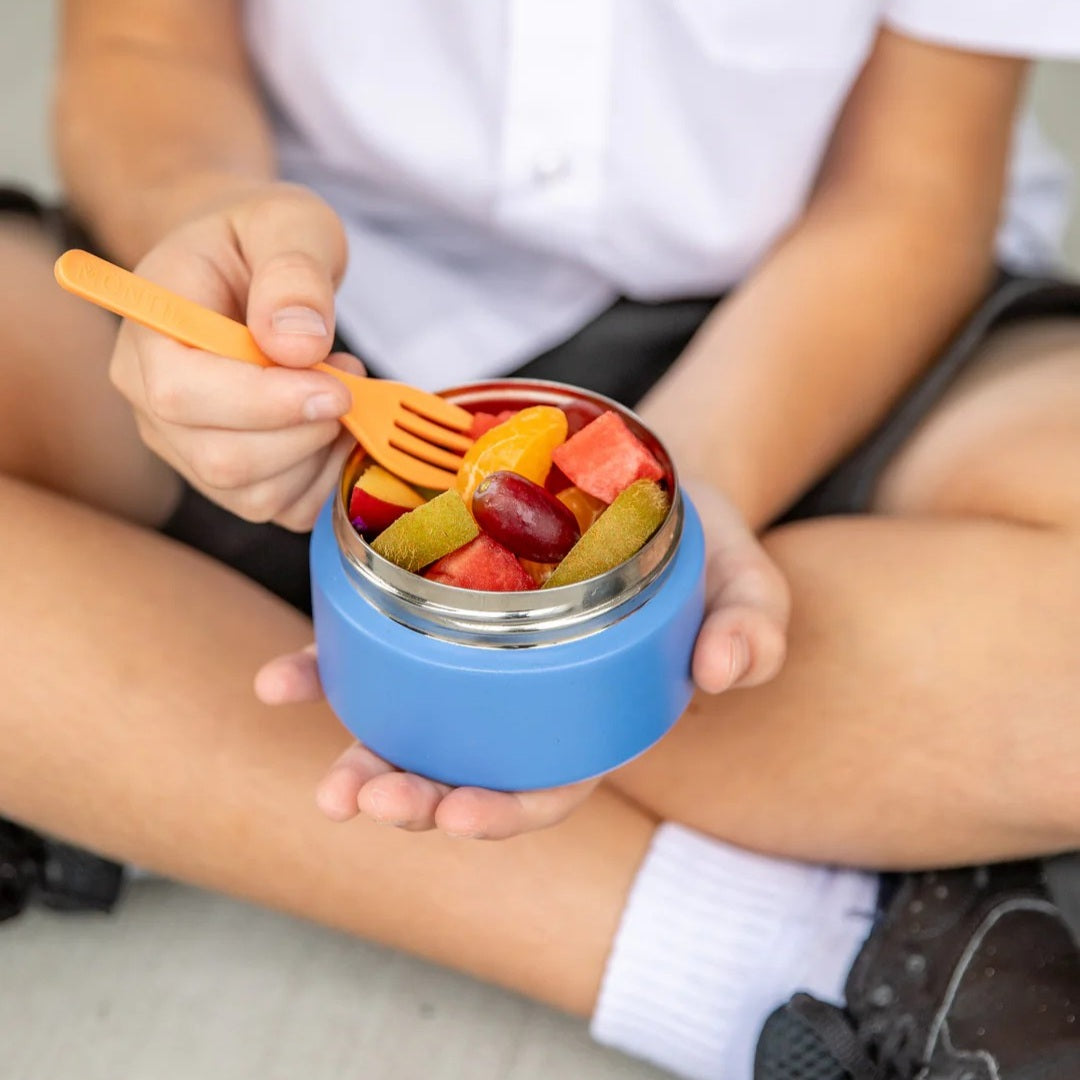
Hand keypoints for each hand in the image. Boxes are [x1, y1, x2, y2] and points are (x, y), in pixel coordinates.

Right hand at [109, 182, 361, 530]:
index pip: (181, 396)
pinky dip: (325, 477)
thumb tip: (298, 343)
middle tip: (346, 378)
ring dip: (319, 452)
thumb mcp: (287, 224)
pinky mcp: (232, 479)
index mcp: (149, 335)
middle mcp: (153, 405)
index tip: (335, 385)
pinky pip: (283, 507)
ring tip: (339, 388)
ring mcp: (189, 449)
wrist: (248, 266)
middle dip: (305, 433)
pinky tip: (334, 425)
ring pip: (255, 494)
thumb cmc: (259, 240)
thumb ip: (294, 274)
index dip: (264, 402)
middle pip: (221, 460)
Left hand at [255, 481, 785, 837]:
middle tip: (361, 798)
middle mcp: (525, 702)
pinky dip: (327, 669)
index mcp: (592, 716)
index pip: (550, 785)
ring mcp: (477, 662)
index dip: (507, 811)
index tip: (461, 814)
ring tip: (316, 763)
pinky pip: (377, 648)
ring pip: (411, 723)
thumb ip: (752, 626)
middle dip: (409, 795)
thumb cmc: (694, 544)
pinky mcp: (438, 609)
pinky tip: (282, 680)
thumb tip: (729, 670)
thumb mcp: (742, 578)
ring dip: (357, 749)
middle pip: (465, 769)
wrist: (644, 481)